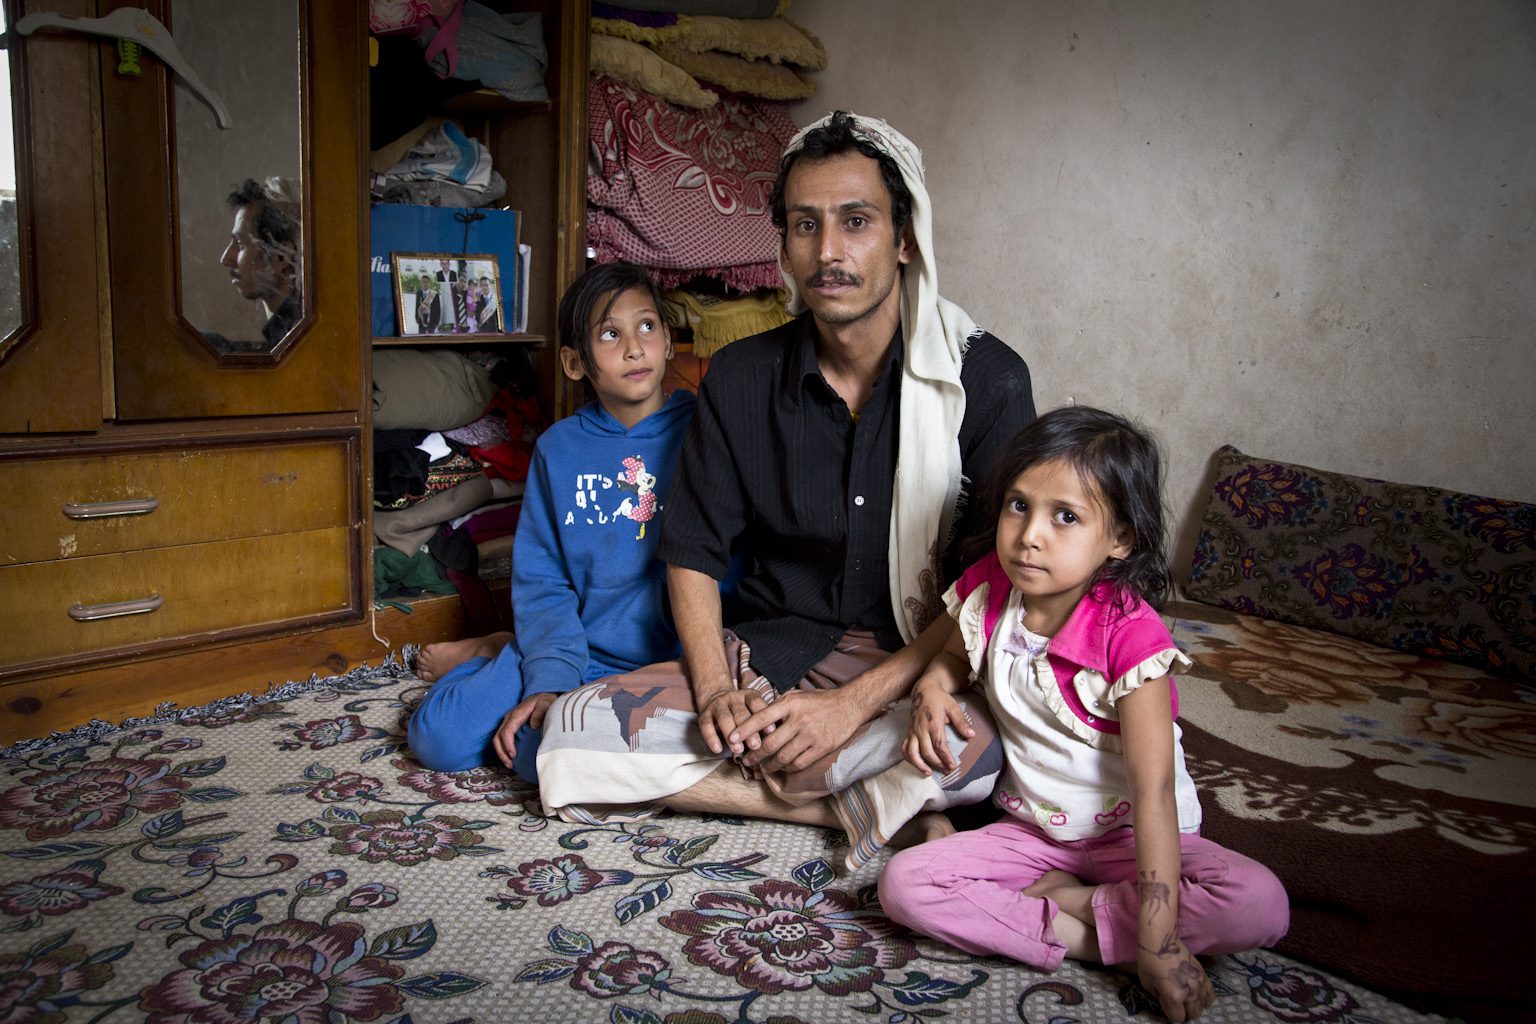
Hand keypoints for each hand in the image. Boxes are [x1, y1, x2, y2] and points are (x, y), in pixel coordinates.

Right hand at [491, 692, 557, 769]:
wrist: (542, 696)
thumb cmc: (545, 701)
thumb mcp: (546, 704)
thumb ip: (540, 712)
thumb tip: (534, 724)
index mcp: (516, 715)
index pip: (506, 732)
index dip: (508, 745)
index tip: (513, 755)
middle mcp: (509, 719)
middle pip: (497, 738)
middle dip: (502, 753)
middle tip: (510, 765)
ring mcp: (508, 722)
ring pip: (498, 740)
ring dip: (502, 753)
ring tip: (510, 765)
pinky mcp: (511, 726)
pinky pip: (503, 739)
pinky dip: (504, 750)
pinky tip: (512, 758)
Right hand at [697, 688, 771, 756]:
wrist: (715, 696)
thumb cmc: (742, 710)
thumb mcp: (753, 709)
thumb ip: (764, 720)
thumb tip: (780, 737)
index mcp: (748, 696)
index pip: (757, 704)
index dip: (764, 718)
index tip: (772, 732)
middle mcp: (733, 698)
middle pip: (741, 713)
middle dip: (749, 731)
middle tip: (756, 746)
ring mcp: (718, 705)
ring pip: (724, 719)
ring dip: (731, 735)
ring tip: (738, 750)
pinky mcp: (704, 714)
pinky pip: (706, 726)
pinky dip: (711, 738)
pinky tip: (717, 749)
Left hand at [731, 687, 863, 773]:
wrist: (849, 705)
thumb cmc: (820, 700)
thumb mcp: (797, 696)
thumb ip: (778, 707)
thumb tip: (757, 719)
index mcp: (790, 704)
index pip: (761, 718)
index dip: (745, 730)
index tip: (732, 739)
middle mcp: (799, 719)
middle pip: (770, 743)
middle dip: (755, 755)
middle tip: (746, 761)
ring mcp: (811, 734)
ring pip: (783, 757)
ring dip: (769, 765)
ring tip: (762, 768)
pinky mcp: (821, 747)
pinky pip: (799, 763)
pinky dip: (787, 768)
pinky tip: (782, 768)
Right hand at [902, 676, 974, 773]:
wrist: (923, 690)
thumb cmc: (939, 698)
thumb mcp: (953, 707)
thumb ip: (961, 722)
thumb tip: (971, 735)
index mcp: (933, 723)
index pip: (939, 745)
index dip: (946, 757)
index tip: (953, 766)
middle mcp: (920, 729)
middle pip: (927, 752)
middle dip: (937, 763)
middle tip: (947, 770)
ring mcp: (912, 731)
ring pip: (912, 752)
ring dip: (919, 765)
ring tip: (928, 773)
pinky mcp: (908, 732)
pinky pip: (904, 748)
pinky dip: (908, 758)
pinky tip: (917, 764)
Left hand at [1138, 937, 1213, 1021]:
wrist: (1161, 939)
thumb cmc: (1149, 960)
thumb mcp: (1147, 984)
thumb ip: (1159, 998)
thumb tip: (1166, 1002)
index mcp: (1174, 997)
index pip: (1178, 1018)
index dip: (1171, 1013)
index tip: (1165, 1003)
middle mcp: (1190, 993)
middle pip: (1193, 1014)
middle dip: (1184, 1011)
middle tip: (1176, 1002)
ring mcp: (1199, 984)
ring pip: (1202, 1006)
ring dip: (1194, 1005)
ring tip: (1186, 998)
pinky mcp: (1204, 975)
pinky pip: (1210, 994)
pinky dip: (1205, 999)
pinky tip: (1199, 997)